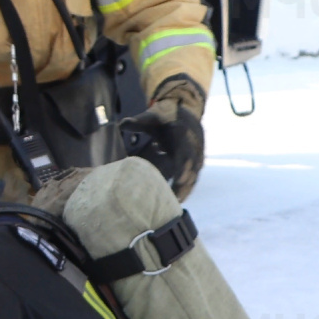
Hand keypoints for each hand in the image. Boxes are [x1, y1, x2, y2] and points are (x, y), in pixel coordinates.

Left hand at [120, 78, 205, 201]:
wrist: (184, 114)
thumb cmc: (164, 117)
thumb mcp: (151, 117)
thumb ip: (138, 121)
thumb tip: (122, 124)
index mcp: (184, 135)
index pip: (186, 152)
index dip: (184, 166)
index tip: (179, 179)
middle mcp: (194, 147)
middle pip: (192, 169)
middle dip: (185, 184)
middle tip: (176, 200)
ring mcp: (197, 156)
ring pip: (194, 176)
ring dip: (186, 190)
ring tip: (176, 205)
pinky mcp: (195, 163)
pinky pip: (193, 178)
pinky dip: (187, 189)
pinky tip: (178, 201)